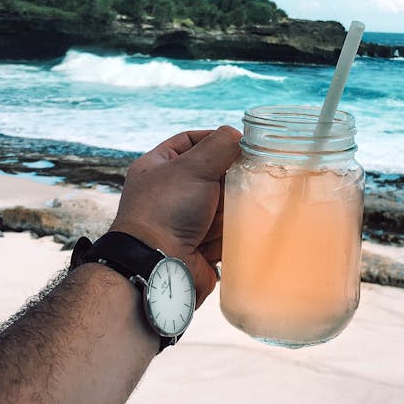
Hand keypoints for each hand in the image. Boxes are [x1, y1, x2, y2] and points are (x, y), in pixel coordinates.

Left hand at [110, 126, 241, 304]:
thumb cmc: (168, 210)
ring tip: (233, 211)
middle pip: (212, 174)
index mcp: (159, 167)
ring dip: (231, 208)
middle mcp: (169, 192)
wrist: (157, 267)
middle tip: (245, 178)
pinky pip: (224, 231)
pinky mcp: (199, 245)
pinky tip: (232, 232)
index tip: (240, 144)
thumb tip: (239, 137)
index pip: (191, 141)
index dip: (215, 140)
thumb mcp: (194, 166)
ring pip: (222, 204)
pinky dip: (230, 232)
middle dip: (229, 179)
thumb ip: (221, 145)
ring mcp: (184, 220)